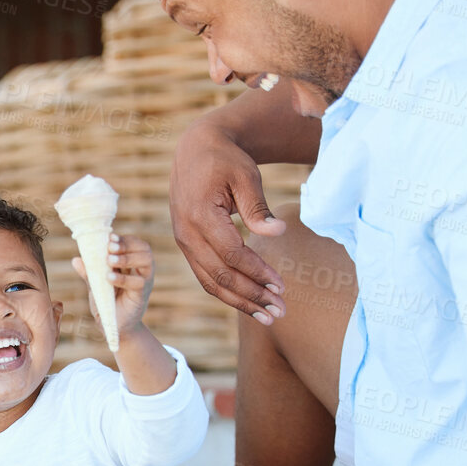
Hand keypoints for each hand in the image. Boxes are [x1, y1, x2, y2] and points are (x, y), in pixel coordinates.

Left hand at [72, 231, 156, 340]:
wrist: (114, 327)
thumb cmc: (108, 303)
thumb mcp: (96, 286)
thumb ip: (90, 273)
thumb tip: (76, 259)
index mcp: (132, 265)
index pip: (134, 244)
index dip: (124, 239)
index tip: (110, 236)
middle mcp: (141, 271)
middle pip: (144, 250)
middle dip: (126, 245)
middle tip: (110, 247)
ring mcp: (144, 283)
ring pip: (146, 262)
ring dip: (127, 258)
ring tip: (110, 261)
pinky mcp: (140, 296)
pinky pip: (138, 283)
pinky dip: (123, 278)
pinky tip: (109, 278)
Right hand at [168, 121, 288, 323]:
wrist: (196, 150)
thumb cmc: (225, 159)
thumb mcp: (246, 175)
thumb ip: (258, 207)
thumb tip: (277, 232)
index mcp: (200, 215)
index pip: (231, 254)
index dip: (257, 273)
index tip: (282, 286)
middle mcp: (186, 234)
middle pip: (220, 276)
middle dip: (251, 296)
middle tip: (280, 312)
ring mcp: (184, 242)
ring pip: (210, 282)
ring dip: (240, 301)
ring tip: (267, 315)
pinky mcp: (187, 246)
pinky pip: (206, 276)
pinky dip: (227, 292)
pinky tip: (249, 301)